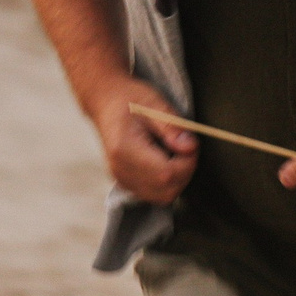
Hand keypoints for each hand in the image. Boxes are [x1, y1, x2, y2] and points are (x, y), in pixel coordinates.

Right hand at [91, 80, 198, 202]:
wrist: (104, 102)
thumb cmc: (128, 99)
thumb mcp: (153, 102)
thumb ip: (172, 126)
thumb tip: (190, 148)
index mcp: (124, 149)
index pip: (166, 173)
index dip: (187, 163)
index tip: (191, 144)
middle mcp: (119, 169)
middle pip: (166, 190)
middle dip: (184, 173)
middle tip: (184, 148)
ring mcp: (120, 178)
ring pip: (162, 197)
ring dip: (177, 180)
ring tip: (174, 154)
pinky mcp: (124, 182)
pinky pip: (153, 194)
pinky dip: (166, 183)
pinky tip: (164, 161)